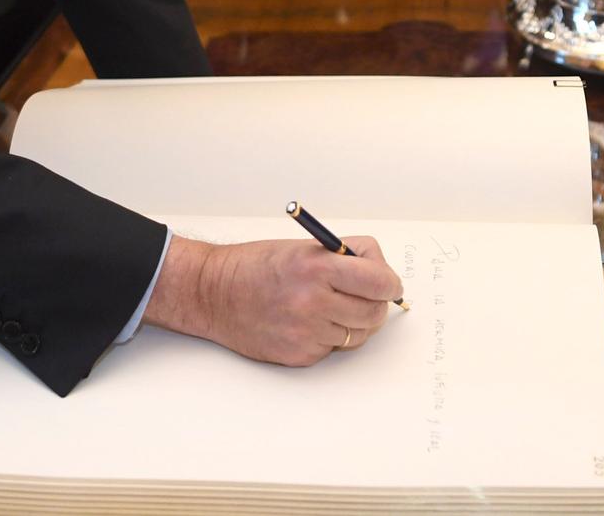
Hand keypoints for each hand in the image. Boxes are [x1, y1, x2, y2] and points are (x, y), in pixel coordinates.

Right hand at [142, 236, 403, 365]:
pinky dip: (328, 337)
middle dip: (373, 303)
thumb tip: (383, 278)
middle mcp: (314, 302)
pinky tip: (306, 321)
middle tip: (361, 294)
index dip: (389, 283)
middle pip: (374, 313)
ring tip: (327, 306)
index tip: (387, 283)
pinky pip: (332, 348)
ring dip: (351, 322)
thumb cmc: (257, 266)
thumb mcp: (304, 247)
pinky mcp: (300, 354)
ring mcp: (307, 332)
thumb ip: (346, 258)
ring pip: (357, 335)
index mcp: (318, 267)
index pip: (380, 282)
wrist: (214, 293)